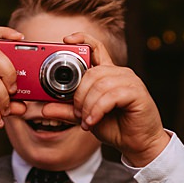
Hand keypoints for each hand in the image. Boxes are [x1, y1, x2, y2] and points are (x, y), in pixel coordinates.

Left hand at [41, 31, 170, 166]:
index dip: (82, 39)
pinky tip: (93, 121)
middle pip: (92, 72)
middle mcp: (119, 73)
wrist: (138, 143)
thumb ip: (68, 111)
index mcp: (107, 74)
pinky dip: (98, 110)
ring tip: (86, 120)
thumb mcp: (86, 117)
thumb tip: (45, 108)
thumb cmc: (116, 127)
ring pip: (100, 84)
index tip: (66, 40)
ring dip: (88, 105)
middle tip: (78, 113)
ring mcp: (130, 81)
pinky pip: (111, 96)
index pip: (96, 48)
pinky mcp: (137, 93)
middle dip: (79, 94)